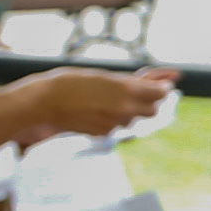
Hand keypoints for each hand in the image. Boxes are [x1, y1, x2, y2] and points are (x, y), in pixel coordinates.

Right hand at [27, 67, 176, 138]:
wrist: (43, 104)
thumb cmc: (71, 82)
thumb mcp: (104, 76)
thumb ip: (133, 81)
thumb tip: (167, 79)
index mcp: (126, 90)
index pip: (161, 93)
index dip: (162, 88)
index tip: (162, 84)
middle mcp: (124, 109)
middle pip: (153, 110)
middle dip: (150, 102)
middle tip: (140, 92)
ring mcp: (114, 124)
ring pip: (133, 119)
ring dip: (129, 110)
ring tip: (107, 99)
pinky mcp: (103, 133)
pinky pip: (116, 126)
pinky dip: (113, 119)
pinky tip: (96, 110)